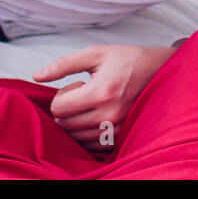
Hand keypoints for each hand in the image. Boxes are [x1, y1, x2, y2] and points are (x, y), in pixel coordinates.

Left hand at [33, 45, 176, 151]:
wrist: (161, 72)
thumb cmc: (127, 60)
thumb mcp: (96, 54)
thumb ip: (63, 65)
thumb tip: (37, 76)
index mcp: (101, 92)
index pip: (59, 108)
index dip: (61, 95)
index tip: (77, 85)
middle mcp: (109, 115)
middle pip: (64, 124)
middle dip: (67, 108)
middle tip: (84, 93)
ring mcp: (116, 129)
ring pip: (75, 136)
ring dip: (76, 120)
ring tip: (93, 103)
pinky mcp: (120, 137)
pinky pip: (90, 144)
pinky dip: (86, 131)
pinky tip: (97, 115)